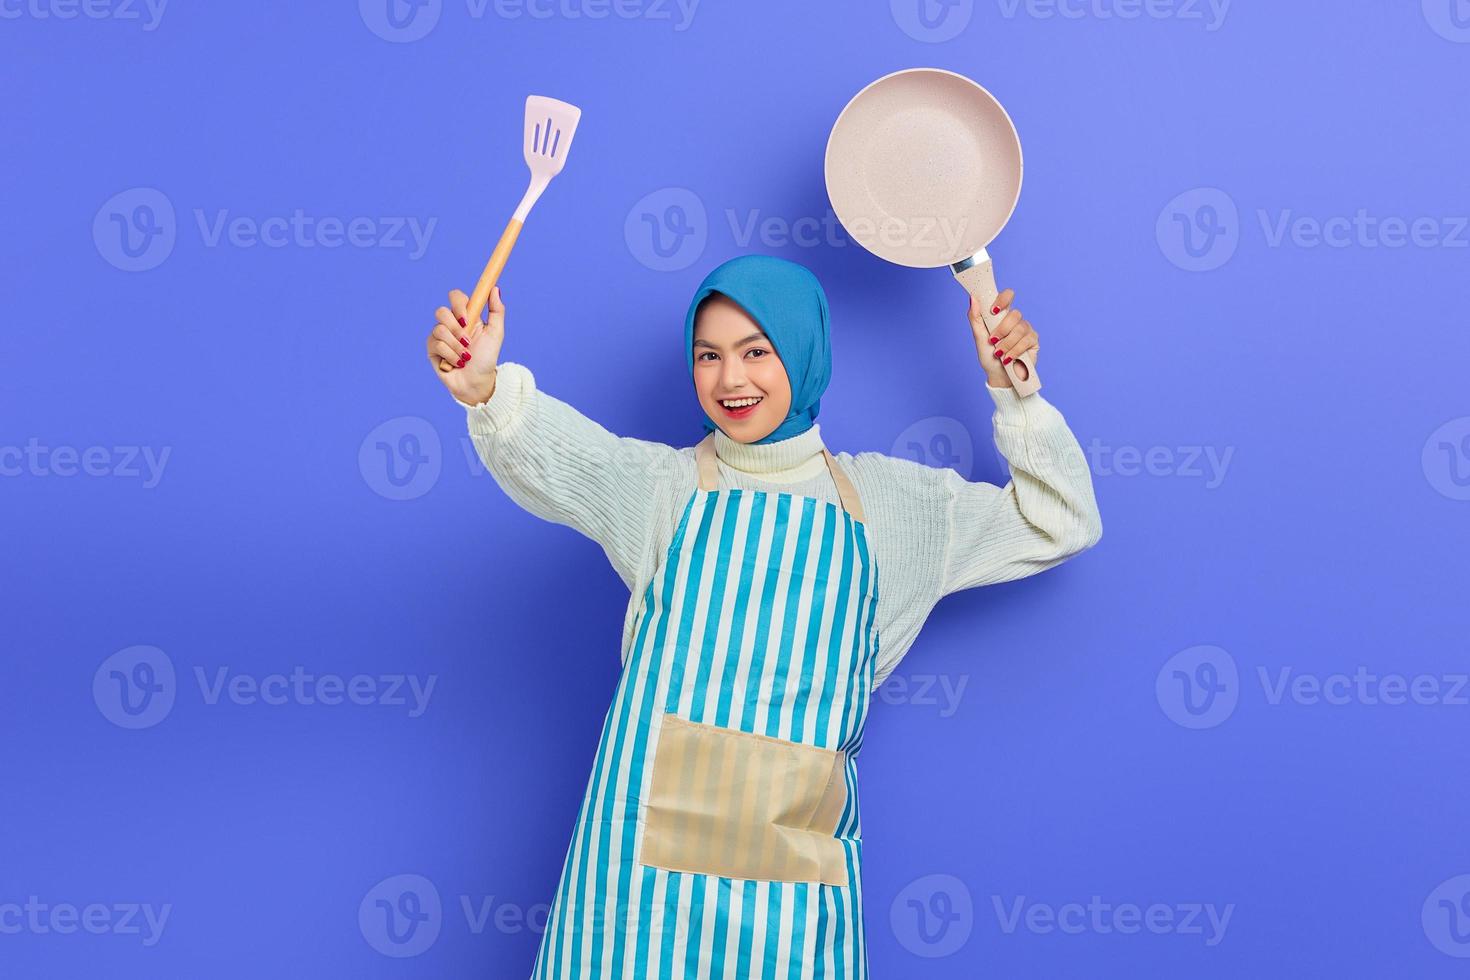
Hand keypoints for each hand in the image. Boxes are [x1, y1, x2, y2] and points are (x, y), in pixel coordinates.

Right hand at [428, 285, 504, 405]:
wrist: (478, 382)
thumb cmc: (487, 358)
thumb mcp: (496, 333)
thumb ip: (496, 310)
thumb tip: (495, 288)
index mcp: (466, 316)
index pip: (455, 297)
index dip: (459, 304)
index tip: (467, 317)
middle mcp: (450, 323)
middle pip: (442, 311)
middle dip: (456, 328)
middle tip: (467, 341)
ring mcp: (439, 336)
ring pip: (439, 329)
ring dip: (456, 346)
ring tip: (466, 357)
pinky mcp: (432, 349)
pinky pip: (436, 344)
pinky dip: (451, 355)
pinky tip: (457, 363)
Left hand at [968, 289, 1038, 388]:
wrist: (999, 376)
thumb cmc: (989, 356)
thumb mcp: (979, 337)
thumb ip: (975, 318)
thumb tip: (973, 298)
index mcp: (1002, 315)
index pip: (1007, 296)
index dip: (1003, 299)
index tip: (993, 311)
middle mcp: (1015, 320)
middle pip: (1014, 314)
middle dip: (1002, 330)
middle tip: (993, 341)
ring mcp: (1026, 329)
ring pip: (1020, 329)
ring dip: (1007, 343)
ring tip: (999, 354)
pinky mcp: (1033, 340)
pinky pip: (1026, 340)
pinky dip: (1015, 351)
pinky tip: (1009, 358)